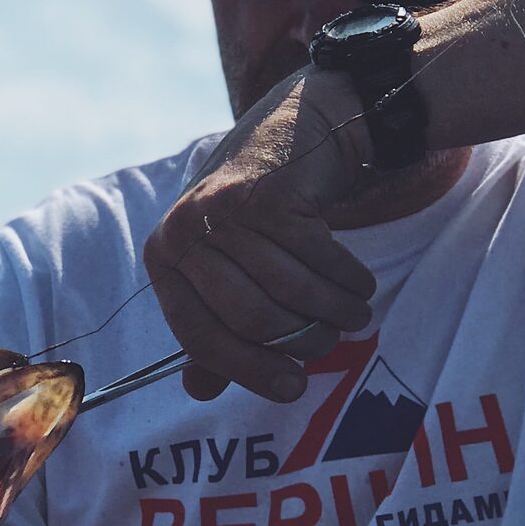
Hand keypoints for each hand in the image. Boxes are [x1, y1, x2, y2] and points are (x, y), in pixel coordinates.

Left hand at [144, 69, 375, 400]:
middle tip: (337, 340)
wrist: (295, 134)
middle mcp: (184, 231)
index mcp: (163, 259)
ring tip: (356, 313)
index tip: (294, 388)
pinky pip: (318, 258)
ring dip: (335, 310)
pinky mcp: (270, 193)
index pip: (198, 336)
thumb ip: (213, 329)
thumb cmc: (258, 218)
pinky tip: (360, 282)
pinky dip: (348, 279)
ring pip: (289, 290)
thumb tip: (197, 391)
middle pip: (250, 319)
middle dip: (304, 340)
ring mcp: (224, 209)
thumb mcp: (225, 270)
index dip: (248, 369)